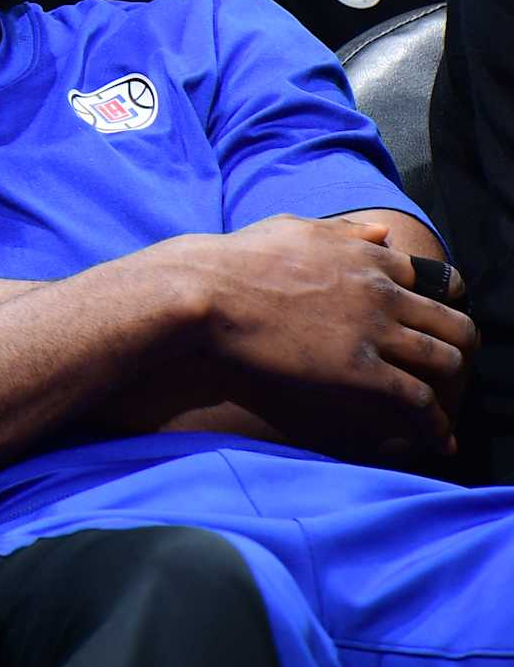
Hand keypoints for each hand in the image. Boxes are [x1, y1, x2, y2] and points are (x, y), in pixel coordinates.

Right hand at [170, 214, 478, 450]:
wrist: (207, 291)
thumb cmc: (240, 258)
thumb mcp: (295, 228)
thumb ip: (346, 231)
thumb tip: (384, 233)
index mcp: (369, 256)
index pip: (434, 282)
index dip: (438, 306)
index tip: (432, 326)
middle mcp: (382, 291)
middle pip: (452, 323)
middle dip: (459, 348)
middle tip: (449, 370)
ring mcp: (373, 331)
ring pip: (445, 361)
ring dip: (451, 386)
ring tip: (446, 409)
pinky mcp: (358, 371)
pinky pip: (418, 401)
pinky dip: (436, 423)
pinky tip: (437, 439)